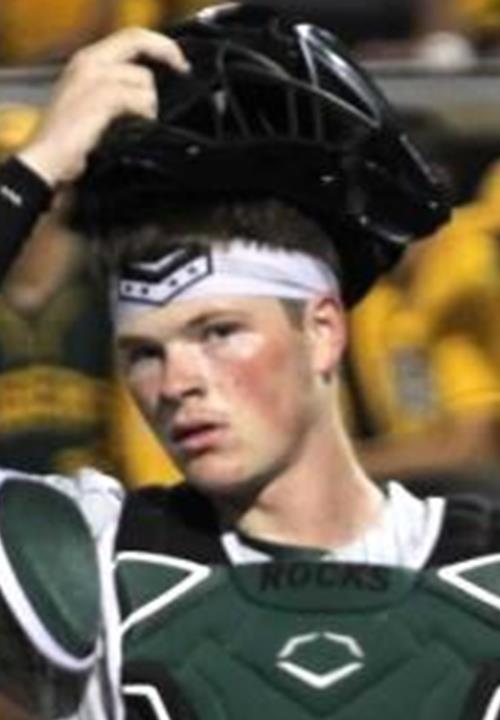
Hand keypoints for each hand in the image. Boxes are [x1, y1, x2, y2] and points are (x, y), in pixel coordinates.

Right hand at [18, 27, 189, 187]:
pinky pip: (139, 99)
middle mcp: (89, 62)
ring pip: (144, 79)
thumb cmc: (68, 142)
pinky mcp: (102, 98)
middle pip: (138, 40)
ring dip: (148, 105)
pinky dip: (144, 115)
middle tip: (183, 69)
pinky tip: (133, 129)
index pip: (128, 38)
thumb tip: (148, 94)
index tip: (177, 60)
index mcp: (86, 62)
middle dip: (167, 52)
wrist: (47, 159)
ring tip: (135, 125)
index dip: (158, 44)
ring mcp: (94, 78)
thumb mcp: (90, 106)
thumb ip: (115, 92)